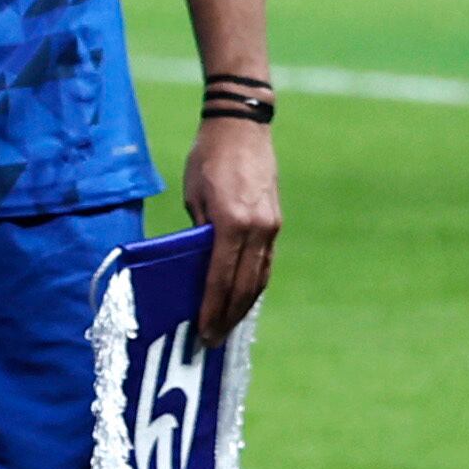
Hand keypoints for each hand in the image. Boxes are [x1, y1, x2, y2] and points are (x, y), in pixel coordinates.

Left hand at [184, 111, 280, 338]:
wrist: (241, 129)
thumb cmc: (207, 159)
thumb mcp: (193, 197)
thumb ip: (198, 234)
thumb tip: (197, 267)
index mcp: (232, 222)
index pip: (220, 278)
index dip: (212, 308)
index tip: (203, 331)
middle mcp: (257, 229)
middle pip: (244, 285)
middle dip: (228, 316)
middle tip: (212, 340)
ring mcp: (271, 227)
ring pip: (259, 278)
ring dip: (244, 305)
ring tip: (227, 326)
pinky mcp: (276, 222)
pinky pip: (265, 263)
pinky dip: (254, 284)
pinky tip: (243, 299)